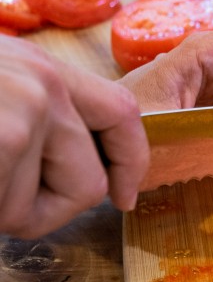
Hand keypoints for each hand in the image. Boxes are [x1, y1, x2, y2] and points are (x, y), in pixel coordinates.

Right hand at [0, 37, 148, 238]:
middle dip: (45, 208)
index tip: (125, 199)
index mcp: (42, 68)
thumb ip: (34, 115)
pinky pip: (16, 212)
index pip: (123, 114)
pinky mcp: (7, 136)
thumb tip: (65, 162)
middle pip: (90, 182)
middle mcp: (44, 82)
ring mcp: (27, 107)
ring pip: (45, 208)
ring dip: (4, 211)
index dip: (130, 164)